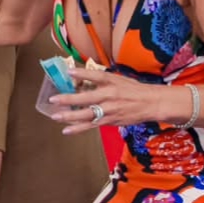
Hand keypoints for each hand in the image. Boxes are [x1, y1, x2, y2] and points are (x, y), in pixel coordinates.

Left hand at [49, 65, 178, 134]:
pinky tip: (66, 130)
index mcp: (112, 82)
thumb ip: (101, 79)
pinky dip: (78, 129)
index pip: (95, 76)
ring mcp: (109, 110)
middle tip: (53, 99)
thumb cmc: (134, 90)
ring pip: (86, 114)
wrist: (150, 103)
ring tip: (55, 116)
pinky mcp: (109, 121)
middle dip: (69, 99)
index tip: (68, 72)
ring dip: (70, 116)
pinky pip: (91, 125)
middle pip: (86, 97)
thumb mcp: (119, 79)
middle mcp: (110, 96)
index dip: (82, 73)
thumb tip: (81, 77)